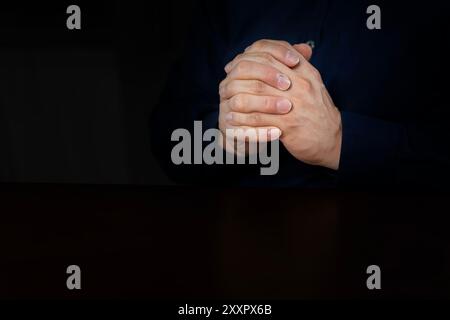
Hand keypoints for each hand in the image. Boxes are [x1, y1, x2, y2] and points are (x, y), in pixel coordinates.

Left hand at [219, 39, 341, 169]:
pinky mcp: (288, 125)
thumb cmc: (318, 112)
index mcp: (305, 72)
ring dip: (238, 97)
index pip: (273, 52)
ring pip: (257, 93)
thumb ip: (297, 69)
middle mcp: (300, 85)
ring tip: (227, 101)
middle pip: (262, 70)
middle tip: (228, 81)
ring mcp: (295, 104)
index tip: (238, 64)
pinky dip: (242, 119)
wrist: (333, 140)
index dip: (251, 56)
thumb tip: (277, 55)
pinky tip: (233, 119)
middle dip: (240, 75)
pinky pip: (258, 119)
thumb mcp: (312, 84)